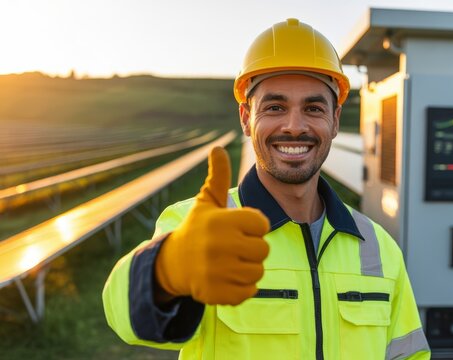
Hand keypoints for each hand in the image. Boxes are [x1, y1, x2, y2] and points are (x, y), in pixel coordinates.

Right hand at [155, 146, 269, 304]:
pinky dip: (243, 288)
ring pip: (258, 272)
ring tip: (231, 262)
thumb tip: (217, 148)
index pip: (262, 224)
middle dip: (253, 248)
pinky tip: (228, 278)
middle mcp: (219, 245)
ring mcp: (217, 271)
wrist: (173, 263)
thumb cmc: (197, 228)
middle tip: (235, 247)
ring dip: (249, 268)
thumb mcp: (206, 202)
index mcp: (221, 221)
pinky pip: (249, 292)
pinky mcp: (217, 293)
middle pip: (263, 250)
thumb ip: (218, 176)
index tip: (239, 228)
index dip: (254, 226)